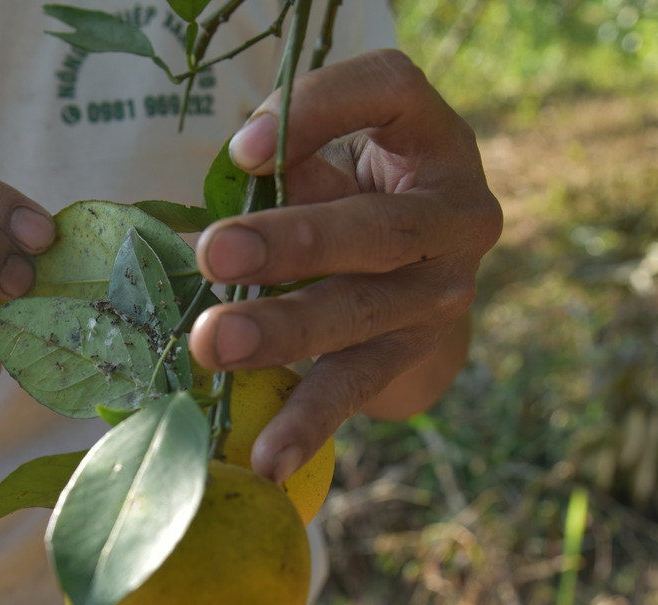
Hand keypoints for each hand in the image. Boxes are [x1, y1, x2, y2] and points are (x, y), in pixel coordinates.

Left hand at [188, 49, 501, 482]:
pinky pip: (356, 387)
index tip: (244, 151)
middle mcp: (456, 213)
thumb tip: (202, 210)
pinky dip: (307, 424)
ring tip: (212, 343)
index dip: (321, 111)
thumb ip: (282, 170)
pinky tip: (266, 459)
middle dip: (293, 243)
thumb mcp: (329, 167)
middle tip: (214, 255)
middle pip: (379, 227)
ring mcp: (443, 292)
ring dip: (283, 329)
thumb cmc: (353, 201)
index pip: (391, 92)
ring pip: (363, 311)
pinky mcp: (415, 355)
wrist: (421, 283)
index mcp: (430, 139)